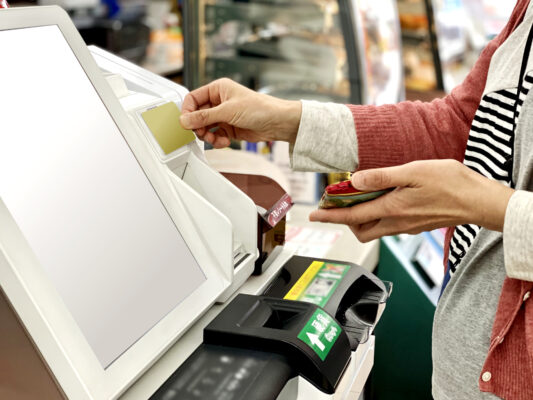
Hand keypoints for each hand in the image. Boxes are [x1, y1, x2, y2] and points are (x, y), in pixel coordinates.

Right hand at [180, 78, 301, 147]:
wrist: (276, 122)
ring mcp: (223, 116)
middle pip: (197, 115)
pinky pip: (214, 136)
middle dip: (198, 126)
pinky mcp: (228, 129)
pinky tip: (223, 142)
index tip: (185, 122)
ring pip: (205, 128)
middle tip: (201, 133)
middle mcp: (219, 102)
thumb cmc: (259, 108)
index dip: (188, 111)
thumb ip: (204, 117)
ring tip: (214, 139)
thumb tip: (185, 120)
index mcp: (217, 89)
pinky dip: (216, 141)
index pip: (193, 99)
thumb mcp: (227, 111)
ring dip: (207, 136)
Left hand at [309, 160, 514, 242]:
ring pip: (373, 229)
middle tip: (335, 205)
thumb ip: (381, 177)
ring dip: (359, 217)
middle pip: (360, 229)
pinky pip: (386, 225)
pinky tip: (380, 199)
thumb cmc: (450, 183)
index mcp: (392, 209)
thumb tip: (354, 180)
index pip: (352, 216)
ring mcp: (406, 227)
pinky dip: (375, 215)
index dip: (330, 215)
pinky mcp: (414, 225)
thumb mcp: (413, 172)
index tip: (314, 215)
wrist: (478, 201)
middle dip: (343, 219)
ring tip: (356, 198)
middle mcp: (396, 223)